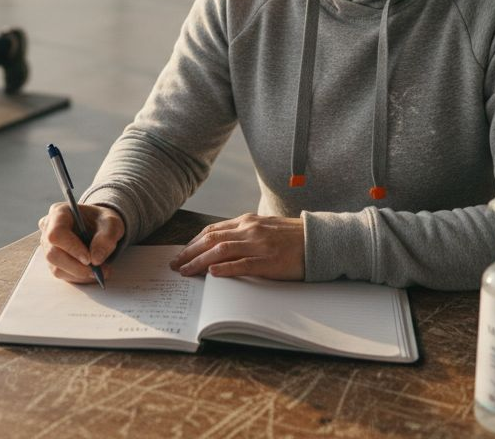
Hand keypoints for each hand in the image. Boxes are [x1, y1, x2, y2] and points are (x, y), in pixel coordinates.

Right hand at [38, 203, 123, 283]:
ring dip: (80, 274)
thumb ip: (107, 238)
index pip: (56, 233)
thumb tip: (96, 260)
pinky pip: (61, 274)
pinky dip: (79, 277)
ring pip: (56, 267)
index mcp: (59, 212)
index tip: (89, 259)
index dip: (71, 248)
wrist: (99, 227)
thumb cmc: (102, 221)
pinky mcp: (53, 260)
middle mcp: (48, 229)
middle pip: (53, 254)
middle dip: (77, 267)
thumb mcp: (112, 224)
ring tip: (100, 271)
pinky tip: (92, 272)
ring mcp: (48, 246)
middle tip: (97, 271)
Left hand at [170, 213, 304, 279]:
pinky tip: (212, 273)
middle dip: (189, 252)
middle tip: (175, 264)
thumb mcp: (265, 228)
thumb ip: (245, 233)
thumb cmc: (292, 237)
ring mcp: (259, 244)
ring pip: (221, 251)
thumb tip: (222, 244)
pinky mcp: (269, 260)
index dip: (193, 242)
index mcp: (247, 221)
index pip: (212, 230)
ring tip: (186, 271)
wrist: (319, 240)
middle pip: (211, 239)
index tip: (181, 252)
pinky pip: (242, 264)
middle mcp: (249, 229)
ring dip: (199, 261)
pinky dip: (225, 268)